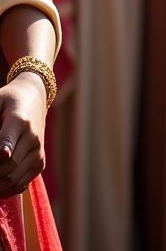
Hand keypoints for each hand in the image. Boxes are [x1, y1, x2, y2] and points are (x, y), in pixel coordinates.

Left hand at [0, 73, 46, 197]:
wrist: (35, 97)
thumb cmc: (6, 102)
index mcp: (19, 121)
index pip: (4, 150)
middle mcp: (33, 138)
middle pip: (6, 168)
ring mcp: (38, 151)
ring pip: (12, 180)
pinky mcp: (40, 162)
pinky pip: (20, 185)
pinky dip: (5, 189)